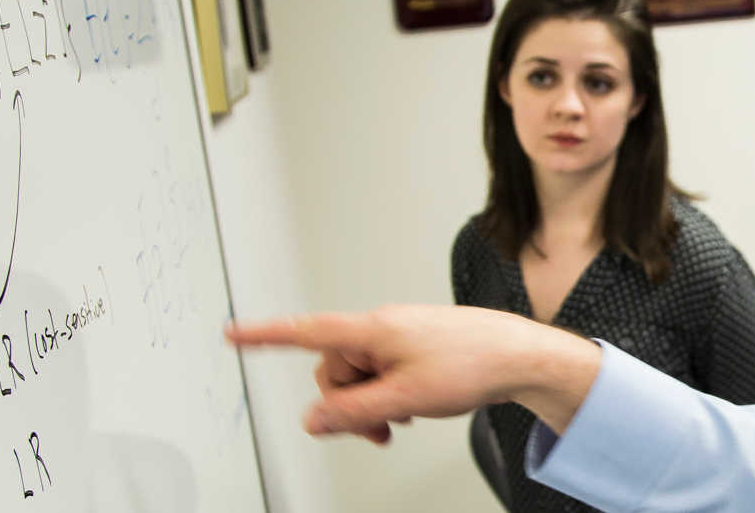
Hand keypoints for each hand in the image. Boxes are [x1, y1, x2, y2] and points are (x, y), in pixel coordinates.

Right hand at [226, 304, 602, 444]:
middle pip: (333, 368)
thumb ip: (353, 412)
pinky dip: (389, 394)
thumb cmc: (474, 362)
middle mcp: (382, 327)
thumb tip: (313, 420)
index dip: (265, 336)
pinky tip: (413, 406)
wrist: (520, 356)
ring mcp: (400, 336)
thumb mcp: (405, 398)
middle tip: (378, 426)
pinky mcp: (416, 347)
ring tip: (403, 416)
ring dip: (371, 402)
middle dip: (347, 401)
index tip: (233, 333)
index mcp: (373, 329)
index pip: (305, 332)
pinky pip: (383, 373)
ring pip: (359, 376)